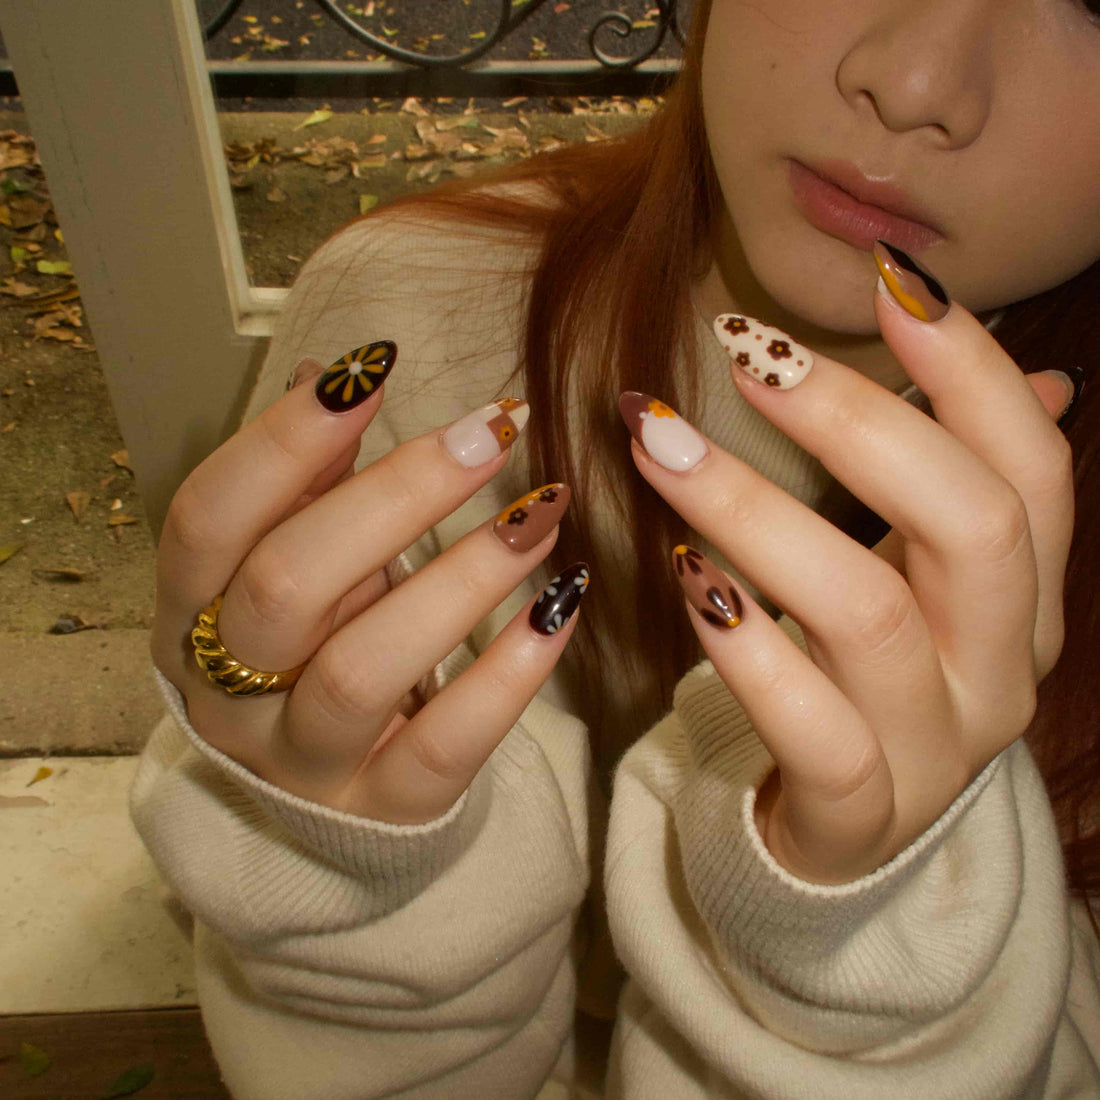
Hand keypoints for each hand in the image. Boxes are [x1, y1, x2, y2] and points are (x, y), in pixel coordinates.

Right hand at [151, 349, 583, 824]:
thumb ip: (305, 485)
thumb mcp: (289, 568)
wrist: (318, 806)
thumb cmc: (311, 651)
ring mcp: (305, 762)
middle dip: (397, 495)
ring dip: (464, 577)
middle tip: (493, 431)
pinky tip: (562, 603)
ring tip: (545, 510)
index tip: (376, 368)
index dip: (283, 441)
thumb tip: (332, 375)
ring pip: (365, 669)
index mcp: (189, 613)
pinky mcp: (386, 810)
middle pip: (287, 585)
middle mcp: (229, 693)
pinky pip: (446, 746)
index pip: (207, 518)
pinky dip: (509, 672)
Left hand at [621, 283, 1073, 883]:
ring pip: (865, 612)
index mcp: (1025, 596)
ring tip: (660, 443)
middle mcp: (1000, 666)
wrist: (850, 832)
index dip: (970, 367)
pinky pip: (806, 723)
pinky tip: (682, 576)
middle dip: (855, 421)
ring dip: (755, 510)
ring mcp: (935, 745)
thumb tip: (1044, 375)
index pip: (1033, 465)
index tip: (884, 279)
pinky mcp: (855, 808)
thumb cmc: (876, 677)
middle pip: (969, 524)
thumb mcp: (933, 582)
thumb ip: (961, 483)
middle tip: (743, 349)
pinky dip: (741, 643)